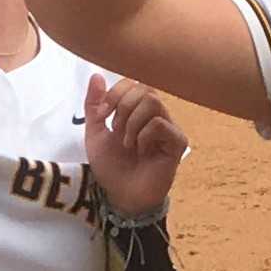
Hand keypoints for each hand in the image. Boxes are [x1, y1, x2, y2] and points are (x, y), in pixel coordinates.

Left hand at [82, 75, 187, 217]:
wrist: (120, 195)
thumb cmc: (111, 167)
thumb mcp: (95, 133)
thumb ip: (94, 105)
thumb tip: (95, 75)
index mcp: (138, 110)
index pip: (134, 83)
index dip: (115, 93)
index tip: (102, 115)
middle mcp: (156, 115)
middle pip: (145, 89)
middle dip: (123, 108)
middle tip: (116, 131)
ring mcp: (169, 128)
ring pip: (153, 102)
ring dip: (132, 122)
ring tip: (127, 143)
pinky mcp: (177, 142)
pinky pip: (161, 124)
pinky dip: (144, 135)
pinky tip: (141, 150)